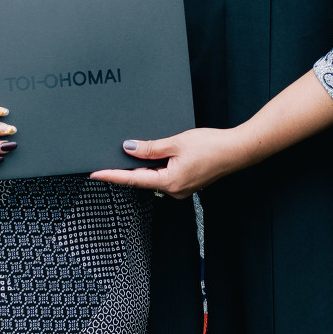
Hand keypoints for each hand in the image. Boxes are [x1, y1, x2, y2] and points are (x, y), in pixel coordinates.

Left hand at [90, 127, 243, 199]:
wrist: (237, 150)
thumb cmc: (211, 146)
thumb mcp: (176, 143)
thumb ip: (150, 148)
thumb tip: (128, 148)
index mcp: (169, 182)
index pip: (133, 180)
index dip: (112, 176)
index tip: (95, 174)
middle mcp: (174, 191)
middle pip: (142, 180)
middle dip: (125, 170)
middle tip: (104, 160)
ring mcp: (181, 189)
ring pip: (154, 177)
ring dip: (141, 167)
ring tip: (126, 154)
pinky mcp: (186, 183)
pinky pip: (164, 176)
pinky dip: (155, 167)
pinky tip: (150, 156)